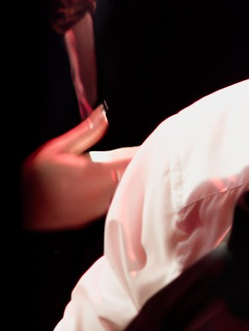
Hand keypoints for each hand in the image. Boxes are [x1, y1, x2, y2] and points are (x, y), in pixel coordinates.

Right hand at [21, 106, 133, 231]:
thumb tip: (103, 113)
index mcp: (99, 172)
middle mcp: (104, 192)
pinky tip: (91, 188)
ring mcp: (99, 207)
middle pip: (131, 174)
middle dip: (131, 164)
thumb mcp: (55, 149)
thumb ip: (85, 132)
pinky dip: (107, 193)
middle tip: (124, 156)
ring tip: (101, 172)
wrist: (19, 211)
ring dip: (119, 179)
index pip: (135, 159)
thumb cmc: (34, 180)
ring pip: (121, 189)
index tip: (148, 145)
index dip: (142, 151)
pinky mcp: (92, 217)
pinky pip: (109, 201)